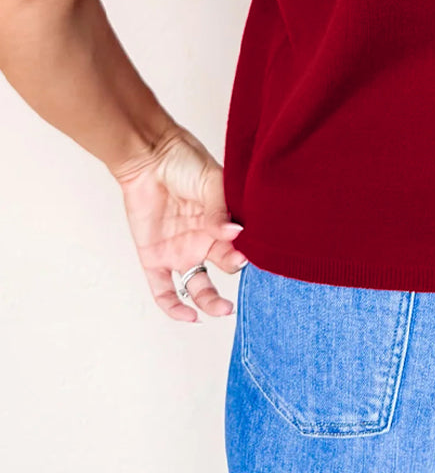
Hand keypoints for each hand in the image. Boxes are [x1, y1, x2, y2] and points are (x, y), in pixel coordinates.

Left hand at [113, 123, 247, 321]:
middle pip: (224, 270)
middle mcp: (204, 241)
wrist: (148, 155)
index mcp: (223, 224)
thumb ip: (220, 209)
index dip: (244, 252)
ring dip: (209, 301)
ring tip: (220, 308)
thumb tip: (235, 232)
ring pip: (198, 287)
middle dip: (233, 274)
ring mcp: (180, 251)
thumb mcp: (210, 181)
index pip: (239, 246)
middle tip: (236, 268)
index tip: (248, 252)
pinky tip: (188, 316)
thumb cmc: (183, 161)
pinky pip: (164, 290)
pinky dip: (174, 306)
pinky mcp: (154, 258)